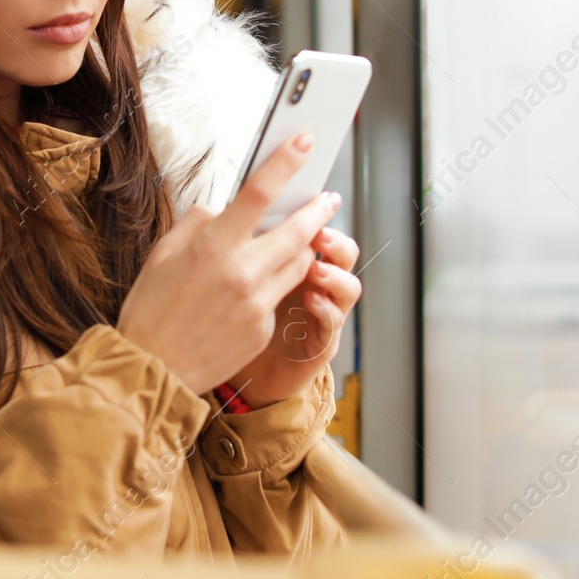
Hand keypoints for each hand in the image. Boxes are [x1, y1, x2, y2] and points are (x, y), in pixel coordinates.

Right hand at [116, 131, 342, 395]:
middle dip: (318, 210)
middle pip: (298, 230)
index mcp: (212, 246)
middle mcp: (241, 272)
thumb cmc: (151, 310)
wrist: (152, 368)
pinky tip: (261, 283)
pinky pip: (280, 295)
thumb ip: (196, 225)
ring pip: (298, 263)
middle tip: (328, 197)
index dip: (285, 163)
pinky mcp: (264, 328)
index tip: (305, 142)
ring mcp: (256, 303)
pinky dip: (276, 282)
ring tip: (307, 235)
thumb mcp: (162, 254)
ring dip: (306, 245)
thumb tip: (221, 209)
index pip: (259, 193)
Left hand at [222, 224, 360, 409]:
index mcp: (293, 265)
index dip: (313, 215)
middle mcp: (314, 286)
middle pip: (341, 253)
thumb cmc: (230, 322)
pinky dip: (326, 311)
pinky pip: (333, 326)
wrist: (235, 376)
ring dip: (336, 274)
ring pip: (349, 287)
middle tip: (318, 229)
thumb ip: (239, 250)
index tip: (301, 202)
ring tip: (317, 268)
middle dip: (333, 238)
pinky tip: (311, 301)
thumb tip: (229, 211)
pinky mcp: (319, 346)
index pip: (316, 232)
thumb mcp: (231, 279)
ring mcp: (321, 315)